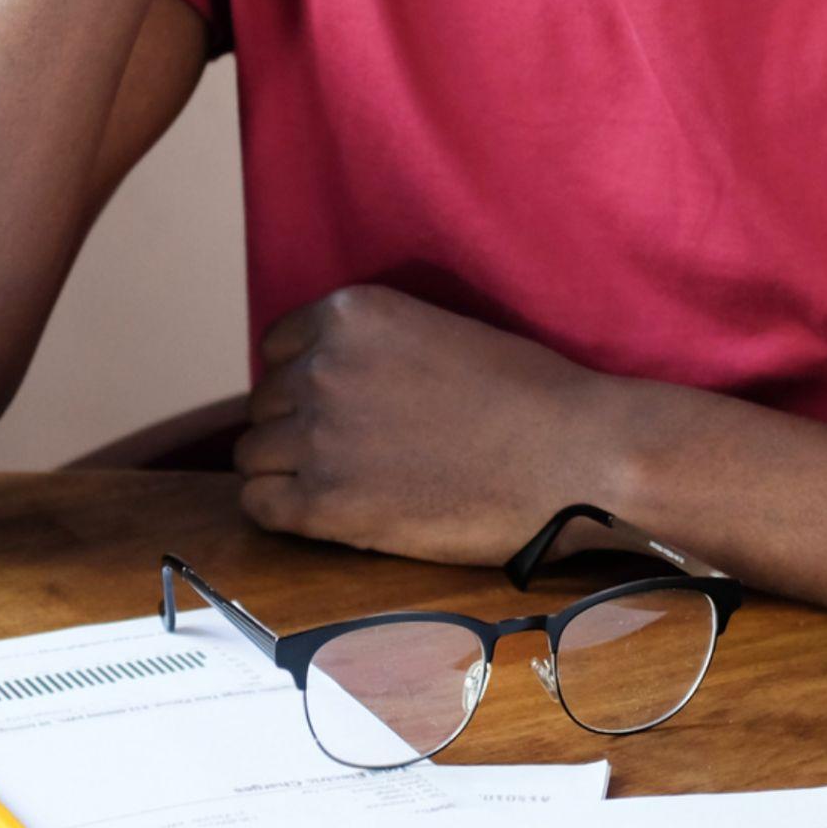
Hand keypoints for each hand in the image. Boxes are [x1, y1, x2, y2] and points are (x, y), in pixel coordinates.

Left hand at [234, 285, 626, 565]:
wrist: (571, 455)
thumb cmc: (526, 392)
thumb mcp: (436, 331)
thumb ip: (373, 347)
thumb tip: (336, 376)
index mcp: (351, 313)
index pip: (278, 347)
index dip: (302, 379)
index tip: (332, 404)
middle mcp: (322, 366)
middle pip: (266, 402)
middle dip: (295, 425)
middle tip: (344, 451)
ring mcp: (319, 435)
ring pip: (255, 454)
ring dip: (286, 469)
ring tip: (336, 485)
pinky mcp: (326, 503)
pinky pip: (259, 505)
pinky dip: (280, 511)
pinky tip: (320, 515)